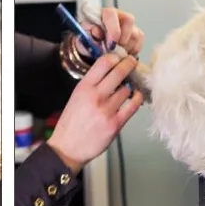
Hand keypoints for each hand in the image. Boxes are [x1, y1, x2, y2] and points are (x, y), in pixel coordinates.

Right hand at [47, 51, 143, 171]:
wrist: (67, 148)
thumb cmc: (71, 123)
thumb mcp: (76, 97)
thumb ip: (92, 85)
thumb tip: (111, 73)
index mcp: (84, 87)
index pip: (104, 62)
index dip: (115, 57)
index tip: (120, 57)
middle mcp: (95, 96)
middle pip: (119, 72)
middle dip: (129, 64)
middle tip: (133, 62)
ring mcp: (106, 110)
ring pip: (127, 89)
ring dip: (130, 86)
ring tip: (130, 86)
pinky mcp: (115, 124)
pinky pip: (133, 106)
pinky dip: (137, 98)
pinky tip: (136, 96)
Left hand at [81, 8, 143, 57]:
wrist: (92, 48)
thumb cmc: (88, 41)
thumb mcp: (84, 40)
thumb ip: (88, 36)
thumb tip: (97, 32)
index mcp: (103, 13)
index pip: (111, 14)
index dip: (113, 30)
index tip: (111, 45)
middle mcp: (118, 15)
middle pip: (128, 20)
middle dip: (122, 39)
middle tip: (113, 50)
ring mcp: (129, 24)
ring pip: (135, 34)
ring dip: (126, 47)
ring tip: (116, 53)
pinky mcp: (136, 33)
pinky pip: (139, 42)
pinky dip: (132, 50)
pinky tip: (123, 54)